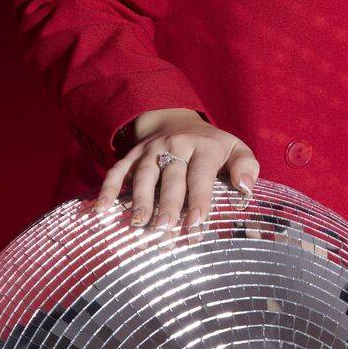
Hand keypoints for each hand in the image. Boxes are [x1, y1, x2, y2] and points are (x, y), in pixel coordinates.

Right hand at [91, 116, 260, 231]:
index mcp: (204, 147)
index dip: (199, 199)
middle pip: (171, 178)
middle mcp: (176, 146)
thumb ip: (246, 166)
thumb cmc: (213, 146)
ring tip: (138, 224)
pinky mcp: (132, 154)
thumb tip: (246, 187)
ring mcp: (151, 150)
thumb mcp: (236, 149)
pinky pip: (118, 170)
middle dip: (167, 205)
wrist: (176, 118)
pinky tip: (101, 209)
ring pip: (144, 175)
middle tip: (164, 230)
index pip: (201, 175)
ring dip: (139, 200)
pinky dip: (108, 188)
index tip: (196, 223)